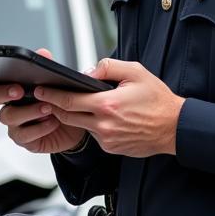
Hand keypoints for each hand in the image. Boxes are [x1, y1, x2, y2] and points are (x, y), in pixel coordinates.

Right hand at [0, 48, 88, 154]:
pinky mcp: (25, 140)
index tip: (16, 85)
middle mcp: (10, 107)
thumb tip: (43, 53)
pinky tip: (52, 122)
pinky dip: (40, 128)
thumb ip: (47, 68)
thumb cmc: (60, 103)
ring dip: (29, 111)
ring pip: (10, 118)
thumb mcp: (56, 83)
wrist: (76, 126)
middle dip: (4, 94)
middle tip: (21, 92)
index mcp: (13, 91)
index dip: (1, 86)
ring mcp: (15, 124)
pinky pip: (25, 135)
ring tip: (48, 108)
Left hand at [34, 57, 184, 157]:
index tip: (39, 90)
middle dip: (55, 106)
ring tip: (78, 104)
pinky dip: (93, 125)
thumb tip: (86, 72)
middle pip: (67, 116)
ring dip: (76, 116)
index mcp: (107, 104)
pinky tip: (104, 117)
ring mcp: (107, 139)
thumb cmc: (157, 100)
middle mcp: (104, 125)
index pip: (69, 101)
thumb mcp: (135, 72)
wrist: (175, 128)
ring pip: (81, 126)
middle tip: (46, 97)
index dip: (50, 95)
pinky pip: (95, 135)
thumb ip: (107, 67)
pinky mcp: (112, 148)